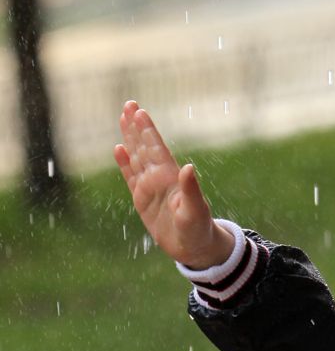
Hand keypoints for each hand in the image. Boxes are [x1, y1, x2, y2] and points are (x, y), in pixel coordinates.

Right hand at [114, 101, 233, 268]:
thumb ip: (191, 190)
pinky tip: (118, 148)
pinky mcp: (142, 199)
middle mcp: (159, 177)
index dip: (148, 130)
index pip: (157, 148)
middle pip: (145, 146)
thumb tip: (188, 168)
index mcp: (171, 177)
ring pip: (136, 157)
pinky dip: (124, 163)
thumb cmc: (198, 228)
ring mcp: (150, 186)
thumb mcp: (195, 210)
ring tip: (122, 118)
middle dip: (136, 126)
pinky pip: (130, 177)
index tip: (139, 111)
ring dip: (130, 138)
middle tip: (128, 103)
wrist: (194, 247)